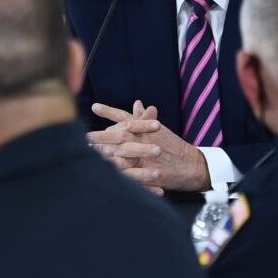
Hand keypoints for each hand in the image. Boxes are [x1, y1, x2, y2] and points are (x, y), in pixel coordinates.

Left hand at [88, 102, 210, 192]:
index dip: (109, 112)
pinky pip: (128, 173)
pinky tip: (104, 172)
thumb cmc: (174, 147)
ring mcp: (144, 157)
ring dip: (104, 154)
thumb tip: (137, 104)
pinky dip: (117, 173)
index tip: (94, 107)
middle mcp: (143, 140)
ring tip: (89, 154)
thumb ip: (144, 119)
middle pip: (118, 135)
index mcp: (146, 129)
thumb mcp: (159, 130)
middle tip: (85, 135)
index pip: (125, 117)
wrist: (192, 166)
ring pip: (120, 153)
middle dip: (100, 135)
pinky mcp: (146, 173)